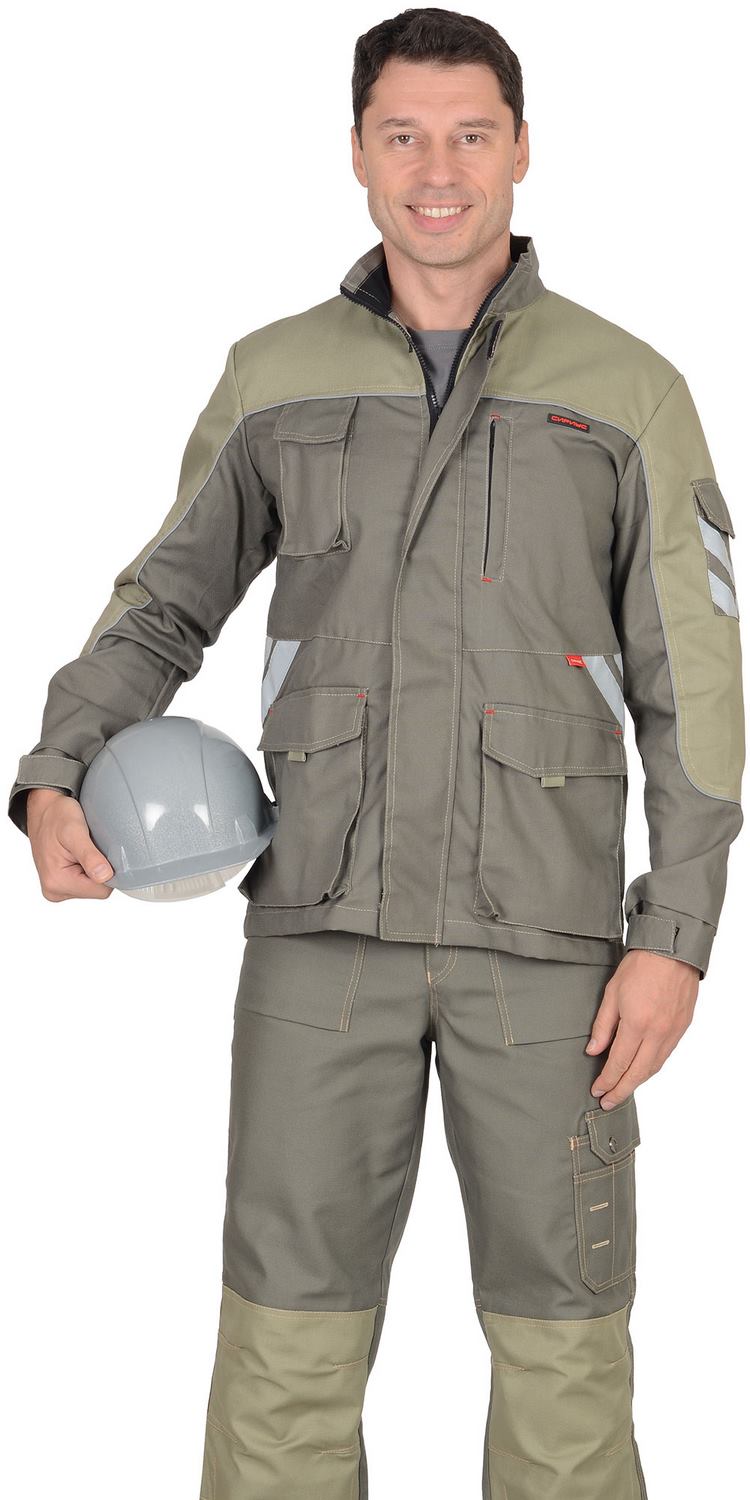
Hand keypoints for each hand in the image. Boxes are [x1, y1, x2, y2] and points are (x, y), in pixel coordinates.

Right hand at [26, 788, 114, 899]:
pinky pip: (85, 883)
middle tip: (90, 848)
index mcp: (57, 882)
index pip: (102, 891)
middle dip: (100, 869)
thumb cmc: (56, 816)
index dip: (108, 871)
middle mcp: (54, 890)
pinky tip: (80, 855)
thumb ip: (90, 856)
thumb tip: (104, 876)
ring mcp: (56, 889)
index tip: (100, 851)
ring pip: (92, 887)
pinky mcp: (60, 884)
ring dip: (94, 869)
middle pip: (97, 891)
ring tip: (83, 850)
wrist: (44, 811)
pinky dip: (88, 869)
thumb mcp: (74, 831)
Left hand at [585, 948, 699, 1106]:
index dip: (607, 1080)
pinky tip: (642, 1071)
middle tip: (608, 1102)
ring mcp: (672, 1031)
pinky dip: (652, 1067)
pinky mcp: (682, 1027)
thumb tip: (593, 1051)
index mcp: (637, 1024)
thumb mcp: (612, 993)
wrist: (671, 950)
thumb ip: (603, 1025)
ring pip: (654, 1067)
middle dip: (621, 1090)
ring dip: (637, 1082)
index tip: (597, 1090)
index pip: (619, 1062)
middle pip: (638, 1072)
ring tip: (622, 1090)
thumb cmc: (640, 966)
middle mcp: (657, 1033)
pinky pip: (666, 1055)